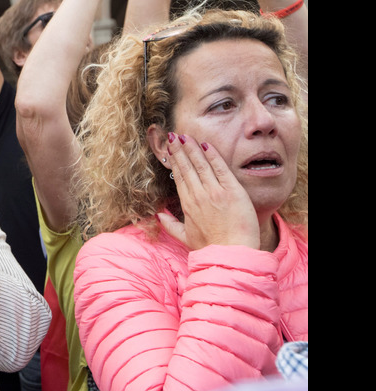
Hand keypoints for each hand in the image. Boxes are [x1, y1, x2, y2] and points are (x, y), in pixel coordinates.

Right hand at [157, 133, 259, 249]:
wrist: (231, 254)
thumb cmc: (210, 248)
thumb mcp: (185, 238)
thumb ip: (170, 226)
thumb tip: (159, 216)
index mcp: (187, 205)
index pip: (179, 177)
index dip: (174, 162)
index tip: (170, 150)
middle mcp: (198, 195)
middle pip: (186, 167)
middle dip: (179, 150)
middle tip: (173, 136)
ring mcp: (214, 192)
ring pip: (201, 164)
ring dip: (192, 148)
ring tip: (186, 136)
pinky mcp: (232, 191)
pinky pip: (220, 168)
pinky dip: (213, 156)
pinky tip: (206, 145)